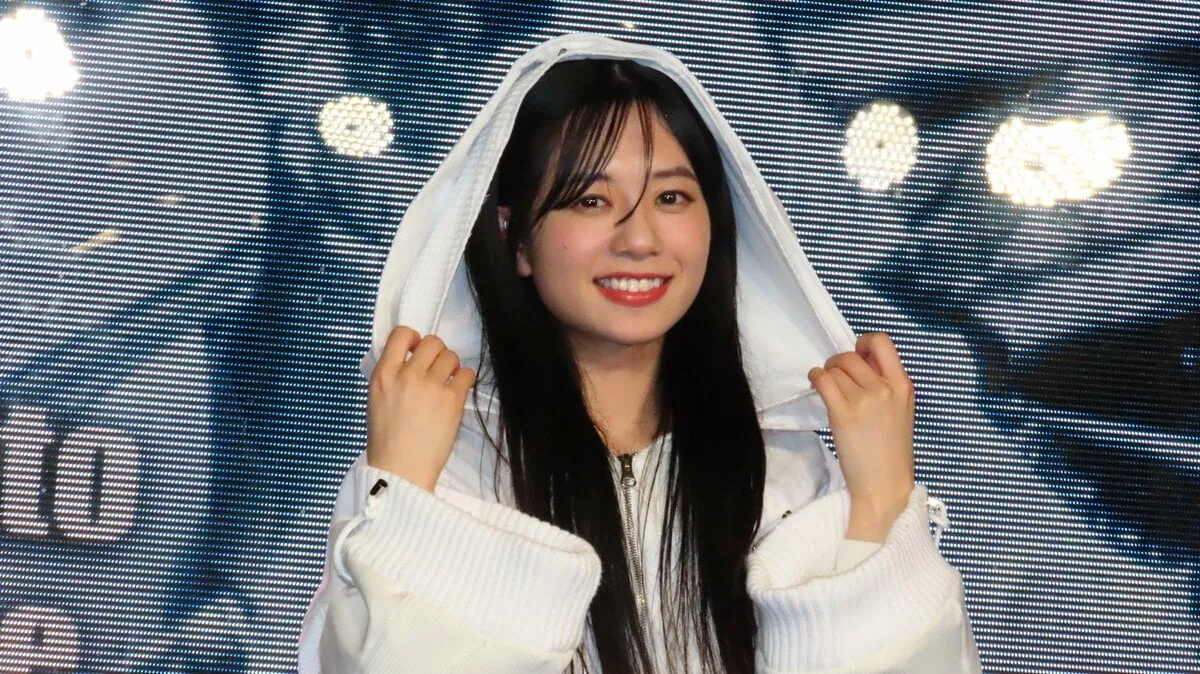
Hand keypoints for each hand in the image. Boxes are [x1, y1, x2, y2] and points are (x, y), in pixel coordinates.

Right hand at [366, 326, 476, 491]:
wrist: (401, 470)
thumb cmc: (387, 441)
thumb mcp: (375, 401)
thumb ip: (391, 377)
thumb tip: (408, 360)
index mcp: (383, 375)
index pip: (400, 334)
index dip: (413, 338)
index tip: (416, 350)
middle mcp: (406, 375)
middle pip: (432, 342)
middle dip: (436, 352)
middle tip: (435, 369)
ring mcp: (430, 386)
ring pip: (451, 355)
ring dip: (451, 366)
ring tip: (446, 383)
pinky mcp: (451, 400)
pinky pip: (467, 374)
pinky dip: (465, 380)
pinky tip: (457, 392)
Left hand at [807, 332, 915, 541]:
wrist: (884, 487)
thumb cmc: (890, 452)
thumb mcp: (901, 411)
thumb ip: (886, 385)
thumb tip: (860, 361)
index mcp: (903, 386)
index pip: (882, 342)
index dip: (863, 343)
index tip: (857, 356)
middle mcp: (886, 389)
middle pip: (851, 356)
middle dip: (838, 362)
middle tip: (834, 376)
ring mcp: (865, 401)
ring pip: (835, 369)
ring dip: (826, 373)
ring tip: (827, 386)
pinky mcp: (844, 414)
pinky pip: (823, 381)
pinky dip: (815, 378)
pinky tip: (816, 384)